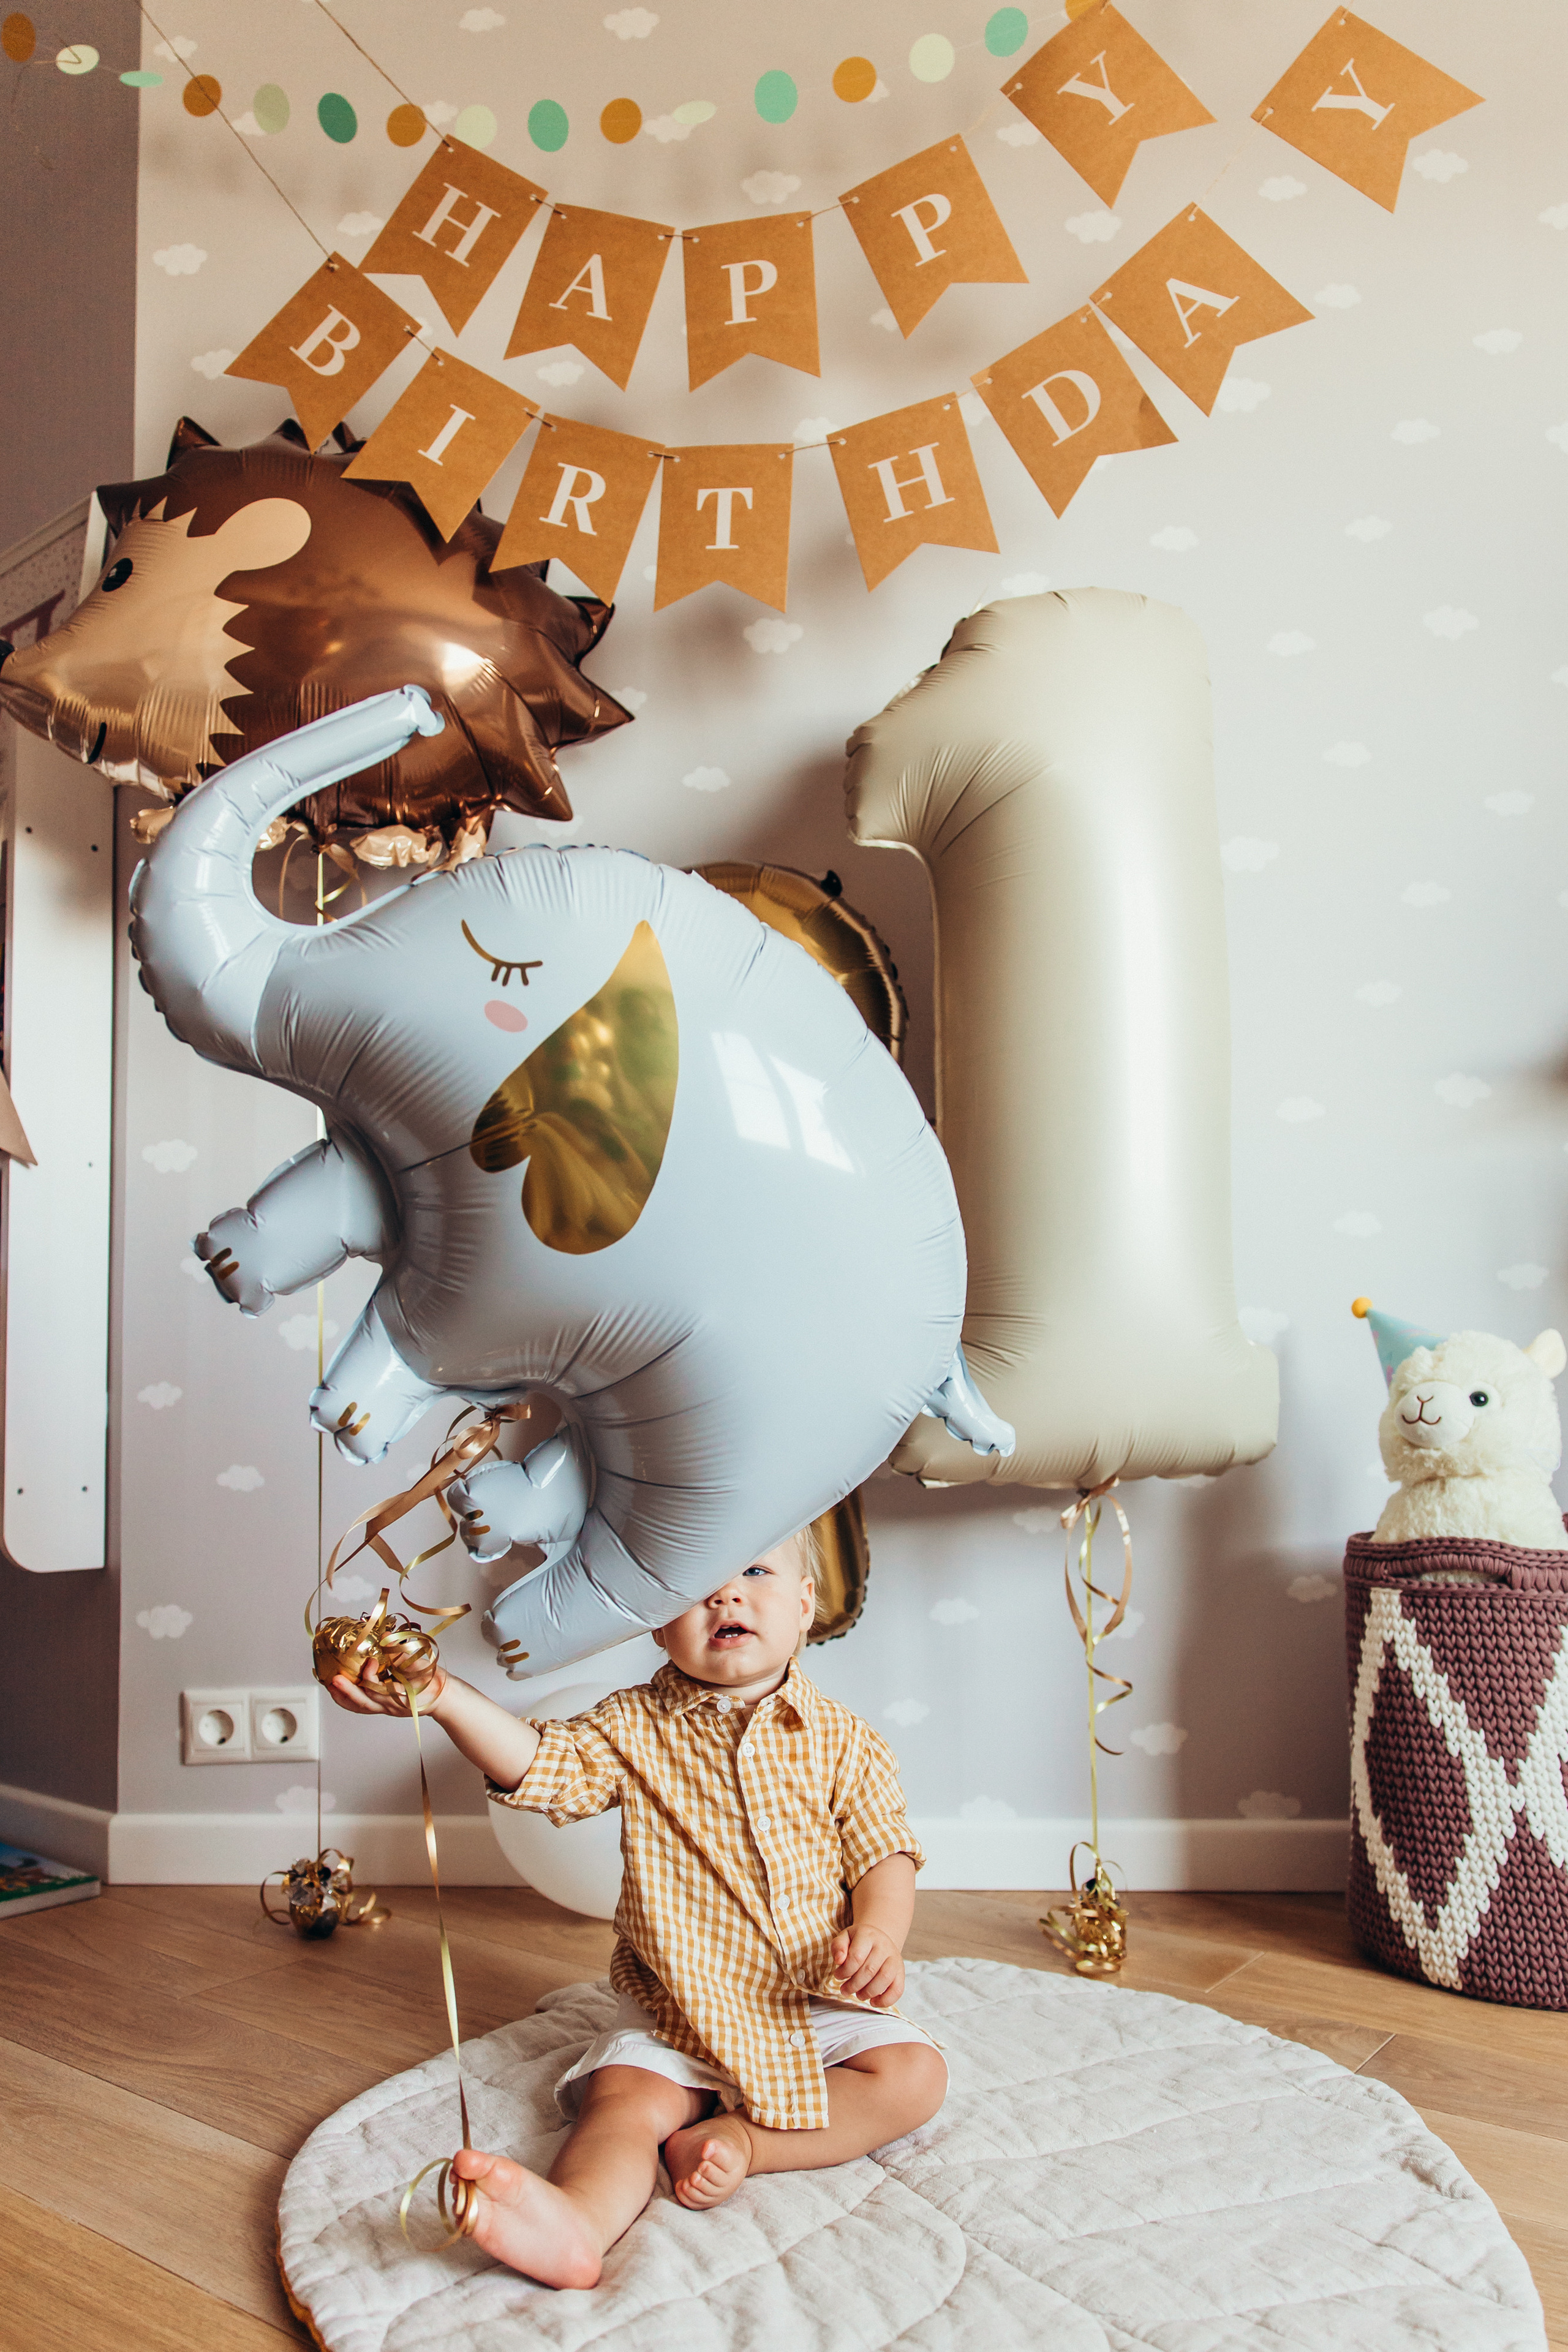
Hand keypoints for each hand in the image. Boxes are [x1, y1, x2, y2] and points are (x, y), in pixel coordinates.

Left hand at [325, 1664, 446, 1718]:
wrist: (442, 1697)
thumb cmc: (434, 1682)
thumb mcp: (420, 1665)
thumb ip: (401, 1652)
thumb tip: (384, 1637)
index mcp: (401, 1696)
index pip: (379, 1689)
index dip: (370, 1676)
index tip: (371, 1661)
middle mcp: (390, 1705)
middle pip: (364, 1703)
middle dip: (347, 1691)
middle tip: (334, 1679)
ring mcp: (385, 1708)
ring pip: (360, 1707)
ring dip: (343, 1697)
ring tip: (330, 1685)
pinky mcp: (383, 1707)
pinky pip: (362, 1707)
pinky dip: (349, 1700)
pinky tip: (339, 1692)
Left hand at [829, 1922, 903, 2007]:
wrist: (878, 1940)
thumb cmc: (857, 1942)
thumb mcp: (845, 1938)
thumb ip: (838, 1946)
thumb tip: (839, 1960)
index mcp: (868, 1935)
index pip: (856, 1957)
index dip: (845, 1971)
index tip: (838, 1976)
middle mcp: (884, 1945)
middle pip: (869, 1970)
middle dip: (853, 1985)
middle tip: (844, 1990)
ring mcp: (895, 1959)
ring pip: (884, 1979)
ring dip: (868, 1993)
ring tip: (858, 1995)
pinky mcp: (901, 1972)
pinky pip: (898, 1990)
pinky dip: (885, 2000)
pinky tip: (873, 2002)